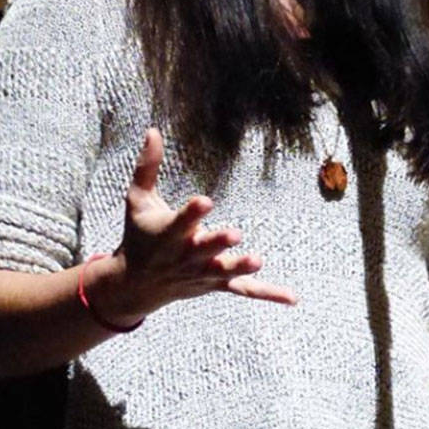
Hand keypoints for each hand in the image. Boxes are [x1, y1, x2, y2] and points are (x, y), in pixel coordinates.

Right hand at [86, 128, 296, 325]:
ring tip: (257, 260)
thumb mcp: (138, 200)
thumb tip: (153, 130)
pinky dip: (267, 293)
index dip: (193, 212)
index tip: (206, 201)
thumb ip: (147, 167)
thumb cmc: (138, 234)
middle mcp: (185, 255)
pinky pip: (243, 290)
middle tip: (234, 234)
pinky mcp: (215, 284)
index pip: (182, 221)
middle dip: (218, 242)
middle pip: (204, 249)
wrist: (136, 283)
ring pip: (223, 272)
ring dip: (239, 267)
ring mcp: (201, 272)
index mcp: (168, 233)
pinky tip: (292, 298)